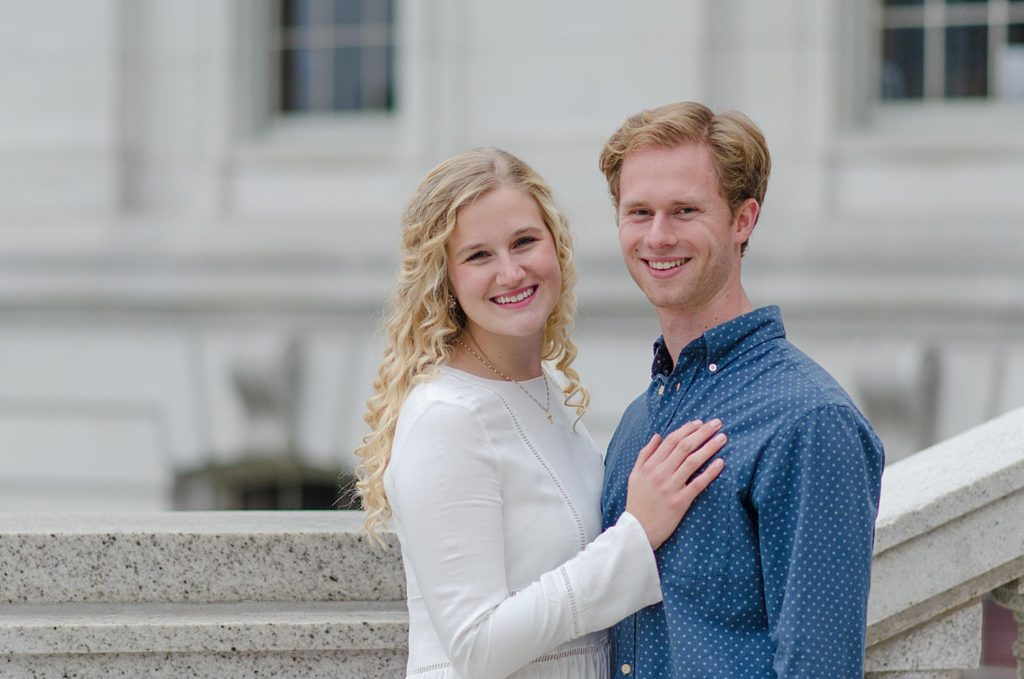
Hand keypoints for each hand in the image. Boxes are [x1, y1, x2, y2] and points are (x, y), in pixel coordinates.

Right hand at [624, 419, 725, 549]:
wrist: (638, 530)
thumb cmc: (637, 503)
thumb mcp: (634, 475)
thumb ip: (645, 454)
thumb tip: (657, 436)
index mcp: (649, 466)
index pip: (671, 440)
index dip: (687, 429)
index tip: (700, 423)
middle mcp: (660, 473)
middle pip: (684, 446)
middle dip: (702, 432)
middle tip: (717, 424)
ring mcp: (670, 487)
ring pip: (693, 461)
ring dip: (709, 447)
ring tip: (722, 439)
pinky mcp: (680, 502)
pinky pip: (698, 484)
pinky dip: (710, 472)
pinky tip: (720, 463)